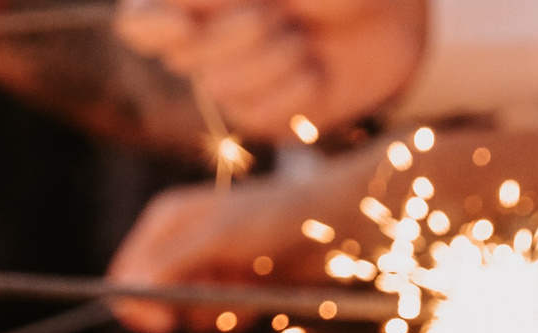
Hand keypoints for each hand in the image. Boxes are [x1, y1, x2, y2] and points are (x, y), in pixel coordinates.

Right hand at [106, 176, 324, 332]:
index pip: (125, 274)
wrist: (339, 222)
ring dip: (216, 313)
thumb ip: (167, 264)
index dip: (136, 304)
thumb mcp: (216, 237)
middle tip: (219, 290)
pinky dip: (235, 318)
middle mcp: (179, 246)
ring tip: (245, 285)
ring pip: (186, 317)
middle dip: (186, 307)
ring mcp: (205, 269)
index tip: (164, 324)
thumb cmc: (278, 215)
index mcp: (164, 222)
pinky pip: (214, 323)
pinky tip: (256, 293)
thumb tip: (125, 293)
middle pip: (153, 302)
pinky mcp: (229, 290)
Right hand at [116, 0, 427, 136]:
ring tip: (305, 39)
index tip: (182, 23)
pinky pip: (257, 114)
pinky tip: (316, 71)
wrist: (396, 17)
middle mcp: (203, 40)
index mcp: (199, 0)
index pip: (141, 20)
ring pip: (219, 86)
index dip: (153, 25)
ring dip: (273, 58)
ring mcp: (229, 81)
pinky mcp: (261, 116)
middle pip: (181, 54)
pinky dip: (296, 88)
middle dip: (235, 33)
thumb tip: (214, 7)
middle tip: (280, 14)